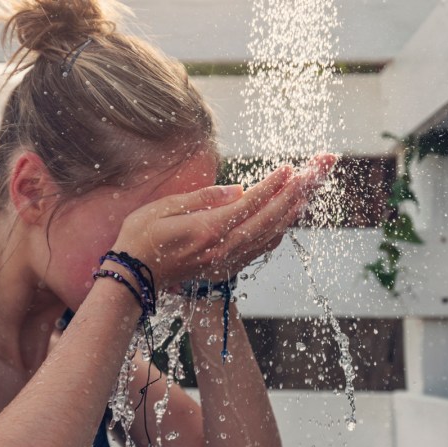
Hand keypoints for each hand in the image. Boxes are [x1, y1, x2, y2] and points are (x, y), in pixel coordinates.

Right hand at [112, 153, 336, 288]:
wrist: (134, 277)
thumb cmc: (142, 237)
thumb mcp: (164, 208)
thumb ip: (203, 199)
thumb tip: (238, 189)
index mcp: (208, 230)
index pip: (250, 204)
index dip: (272, 185)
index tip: (288, 169)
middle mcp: (223, 248)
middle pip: (268, 219)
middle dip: (293, 194)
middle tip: (313, 174)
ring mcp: (225, 261)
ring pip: (269, 236)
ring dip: (290, 213)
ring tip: (307, 192)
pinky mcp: (225, 268)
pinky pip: (259, 250)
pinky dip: (277, 232)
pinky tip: (285, 219)